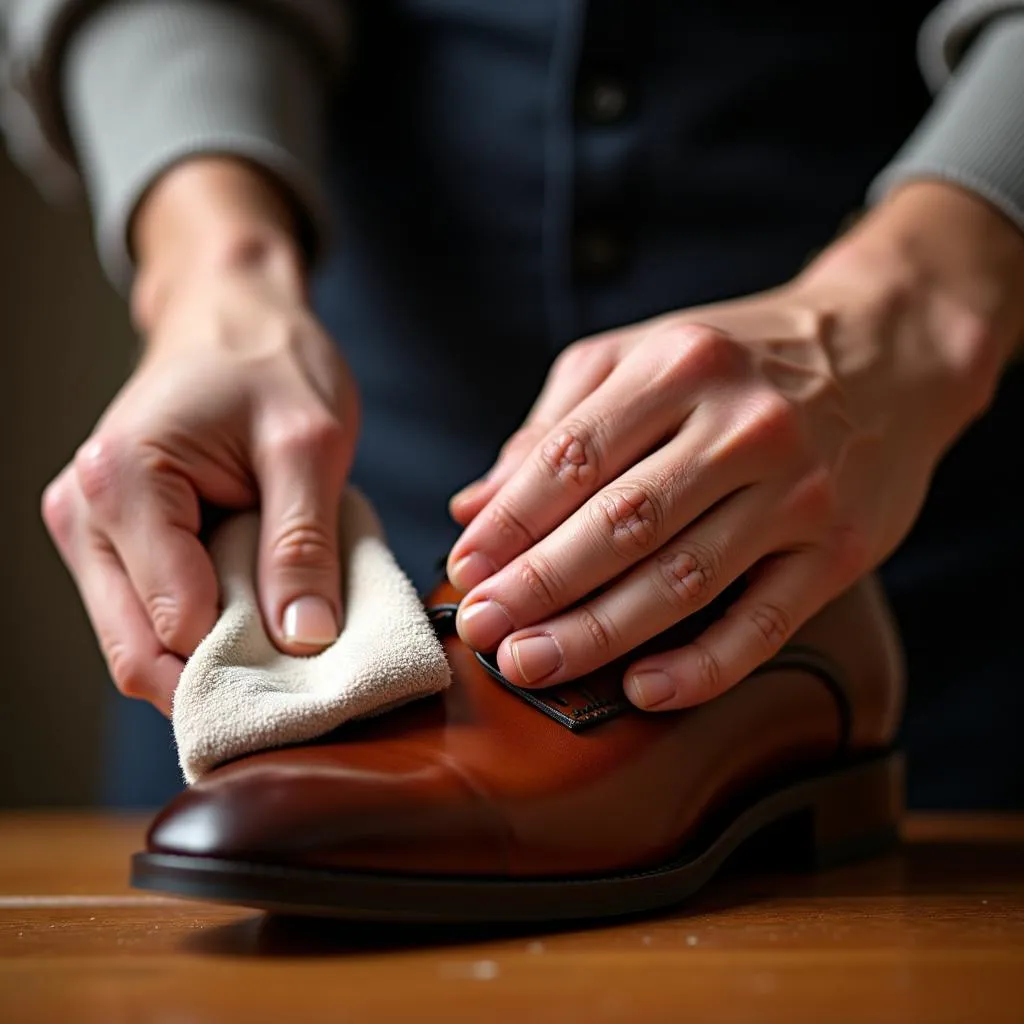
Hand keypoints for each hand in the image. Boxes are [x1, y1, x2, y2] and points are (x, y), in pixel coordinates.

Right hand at [41, 159, 358, 714]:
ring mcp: (88, 531)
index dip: (248, 662)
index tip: (315, 675)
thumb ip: (303, 543)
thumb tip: (304, 640)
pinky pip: (151, 615)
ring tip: (284, 633)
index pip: (172, 625)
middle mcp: (82, 515)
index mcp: (123, 484)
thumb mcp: (309, 444)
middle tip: (301, 679)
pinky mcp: (110, 540)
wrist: (232, 314)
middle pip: (139, 653)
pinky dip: (207, 628)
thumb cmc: (270, 361)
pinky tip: (256, 608)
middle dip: (222, 677)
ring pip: (142, 644)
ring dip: (215, 655)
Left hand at [447, 182, 1023, 710]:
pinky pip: (764, 622)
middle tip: (481, 630)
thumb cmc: (743, 360)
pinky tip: (642, 689)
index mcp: (681, 367)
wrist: (887, 349)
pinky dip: (702, 665)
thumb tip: (476, 504)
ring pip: (682, 579)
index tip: (465, 570)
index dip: (510, 522)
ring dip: (598, 632)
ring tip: (532, 663)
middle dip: (539, 585)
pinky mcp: (840, 547)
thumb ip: (557, 425)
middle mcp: (742, 425)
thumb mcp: (645, 356)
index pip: (573, 457)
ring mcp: (796, 490)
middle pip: (621, 523)